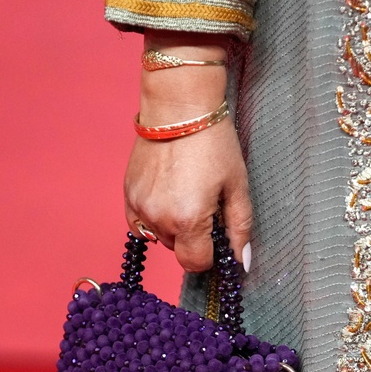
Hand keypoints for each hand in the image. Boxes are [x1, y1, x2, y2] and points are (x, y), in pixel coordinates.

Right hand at [123, 31, 252, 272]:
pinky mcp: (127, 195)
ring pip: (160, 237)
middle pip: (178, 250)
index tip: (216, 234)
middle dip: (193, 236)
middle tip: (203, 204)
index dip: (210, 254)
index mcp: (189, 220)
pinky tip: (166, 195)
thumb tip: (242, 262)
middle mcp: (159, 219)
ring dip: (173, 226)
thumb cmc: (213, 143)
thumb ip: (240, 228)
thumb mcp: (237, 186)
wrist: (178, 108)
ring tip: (184, 193)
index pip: (196, 263)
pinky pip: (140, 224)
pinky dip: (153, 217)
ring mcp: (139, 207)